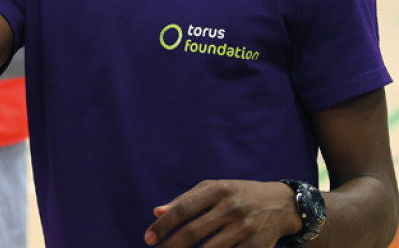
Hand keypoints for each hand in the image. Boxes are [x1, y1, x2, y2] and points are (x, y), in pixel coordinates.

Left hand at [144, 180, 301, 246]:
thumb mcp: (214, 189)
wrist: (281, 205)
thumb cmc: (237, 195)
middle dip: (171, 246)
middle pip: (194, 232)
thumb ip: (185, 199)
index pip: (183, 208)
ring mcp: (245, 229)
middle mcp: (232, 208)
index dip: (163, 225)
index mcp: (218, 190)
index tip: (149, 238)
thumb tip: (157, 212)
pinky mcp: (257, 247)